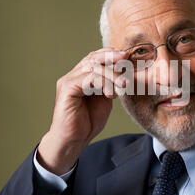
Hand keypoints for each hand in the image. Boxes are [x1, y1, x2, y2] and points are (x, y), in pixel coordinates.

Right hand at [36, 48, 127, 174]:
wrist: (73, 141)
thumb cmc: (87, 122)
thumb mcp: (105, 100)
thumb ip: (111, 85)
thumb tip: (124, 72)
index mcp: (82, 76)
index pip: (96, 57)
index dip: (111, 54)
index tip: (128, 57)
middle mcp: (73, 75)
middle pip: (94, 58)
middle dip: (112, 58)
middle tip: (127, 63)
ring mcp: (68, 81)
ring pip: (93, 67)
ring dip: (111, 75)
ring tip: (123, 85)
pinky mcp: (67, 88)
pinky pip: (88, 79)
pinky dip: (102, 83)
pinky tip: (110, 94)